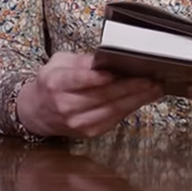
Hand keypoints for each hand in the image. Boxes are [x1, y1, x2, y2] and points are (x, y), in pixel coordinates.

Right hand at [15, 51, 162, 137]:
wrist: (37, 112)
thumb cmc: (51, 83)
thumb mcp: (59, 63)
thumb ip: (82, 61)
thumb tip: (107, 58)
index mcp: (55, 83)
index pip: (78, 80)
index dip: (96, 78)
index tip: (114, 73)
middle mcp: (66, 105)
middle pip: (102, 96)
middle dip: (130, 87)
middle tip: (151, 79)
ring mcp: (78, 121)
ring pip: (112, 109)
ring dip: (137, 99)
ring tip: (154, 88)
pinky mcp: (89, 131)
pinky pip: (114, 118)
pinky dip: (130, 107)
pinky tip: (142, 98)